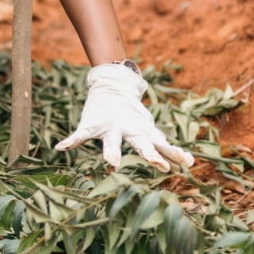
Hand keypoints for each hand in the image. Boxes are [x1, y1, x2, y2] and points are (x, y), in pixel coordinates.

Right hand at [55, 63, 194, 172]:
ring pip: (112, 140)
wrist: (111, 87)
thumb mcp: (149, 131)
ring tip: (112, 163)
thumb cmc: (132, 117)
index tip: (184, 165)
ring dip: (112, 151)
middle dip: (150, 154)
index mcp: (142, 134)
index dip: (172, 154)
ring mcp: (109, 127)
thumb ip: (166, 148)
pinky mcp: (92, 125)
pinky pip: (80, 135)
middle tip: (160, 166)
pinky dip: (71, 141)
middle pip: (141, 143)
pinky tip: (61, 147)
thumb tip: (192, 164)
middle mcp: (128, 130)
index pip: (160, 146)